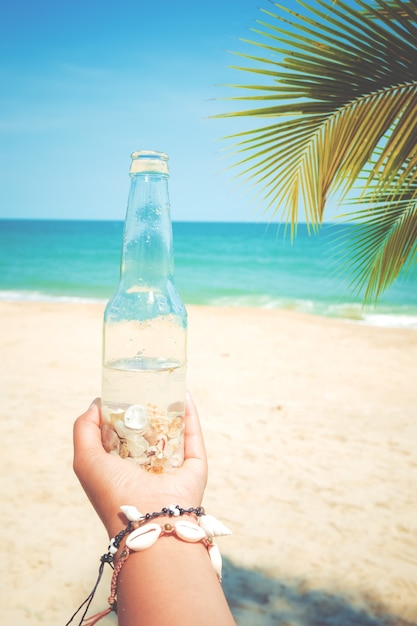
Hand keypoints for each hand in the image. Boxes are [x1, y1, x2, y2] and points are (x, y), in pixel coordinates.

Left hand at [73, 392, 207, 536]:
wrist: (149, 521)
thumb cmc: (113, 492)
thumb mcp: (86, 459)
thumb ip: (84, 429)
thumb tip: (98, 403)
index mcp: (122, 469)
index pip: (122, 436)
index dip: (120, 415)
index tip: (122, 393)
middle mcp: (148, 468)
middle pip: (150, 431)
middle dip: (147, 409)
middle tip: (145, 386)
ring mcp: (173, 467)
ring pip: (174, 431)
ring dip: (172, 409)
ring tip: (166, 385)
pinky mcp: (195, 466)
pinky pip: (193, 435)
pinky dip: (191, 414)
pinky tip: (184, 395)